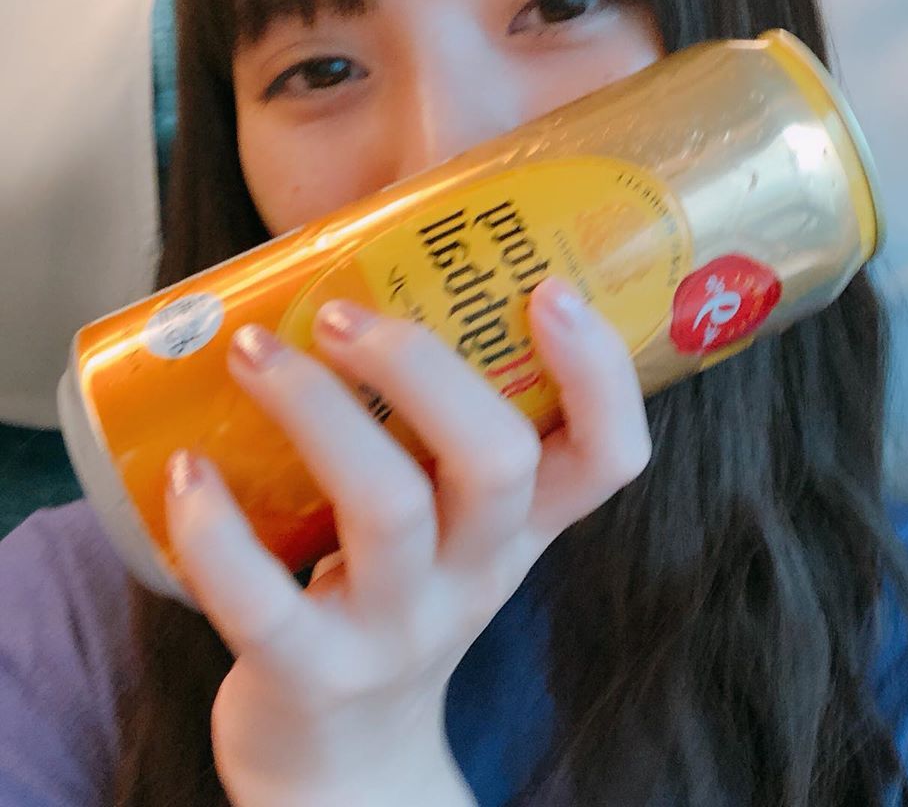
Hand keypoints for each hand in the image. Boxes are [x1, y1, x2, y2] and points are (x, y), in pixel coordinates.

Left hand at [164, 277, 651, 806]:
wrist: (345, 752)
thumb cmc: (396, 590)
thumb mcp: (445, 519)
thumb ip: (431, 422)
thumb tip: (369, 267)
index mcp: (521, 523)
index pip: (609, 454)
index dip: (598, 373)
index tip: (549, 288)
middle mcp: (478, 571)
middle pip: (497, 462)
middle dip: (424, 367)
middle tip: (344, 313)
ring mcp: (401, 627)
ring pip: (388, 507)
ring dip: (316, 410)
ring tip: (253, 352)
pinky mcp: (313, 672)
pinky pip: (265, 601)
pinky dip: (218, 527)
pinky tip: (186, 468)